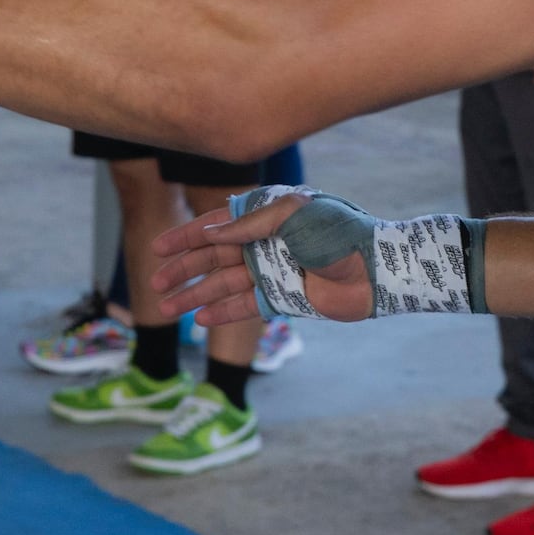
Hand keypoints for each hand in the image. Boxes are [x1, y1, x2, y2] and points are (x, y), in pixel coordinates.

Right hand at [150, 194, 375, 327]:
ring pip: (222, 284)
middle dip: (183, 269)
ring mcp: (271, 273)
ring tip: (167, 307)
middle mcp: (264, 244)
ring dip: (195, 295)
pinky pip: (245, 306)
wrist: (377, 270)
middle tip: (156, 281)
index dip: (185, 236)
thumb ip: (249, 224)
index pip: (216, 225)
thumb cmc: (339, 233)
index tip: (158, 249)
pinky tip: (200, 319)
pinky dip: (222, 312)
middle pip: (212, 257)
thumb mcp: (293, 215)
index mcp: (265, 216)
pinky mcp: (282, 299)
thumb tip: (210, 231)